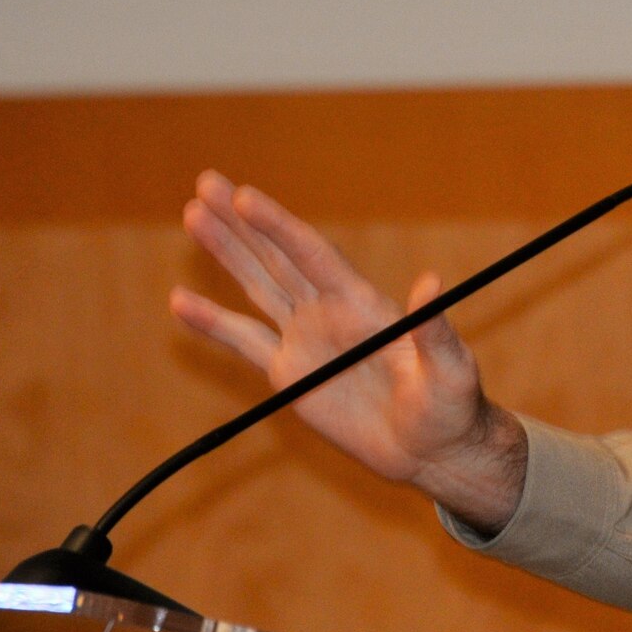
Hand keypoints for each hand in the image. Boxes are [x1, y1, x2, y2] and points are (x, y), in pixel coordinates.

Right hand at [169, 171, 526, 532]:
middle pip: (276, 256)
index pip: (311, 254)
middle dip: (241, 221)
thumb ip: (433, 329)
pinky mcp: (290, 372)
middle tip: (207, 183)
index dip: (278, 226)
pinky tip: (180, 301)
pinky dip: (212, 323)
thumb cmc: (450, 404)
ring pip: (256, 286)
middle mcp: (328, 310)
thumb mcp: (450, 367)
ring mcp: (306, 338)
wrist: (432, 449)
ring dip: (225, 252)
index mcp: (362, 303)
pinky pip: (243, 341)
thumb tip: (430, 283)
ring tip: (192, 214)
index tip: (246, 196)